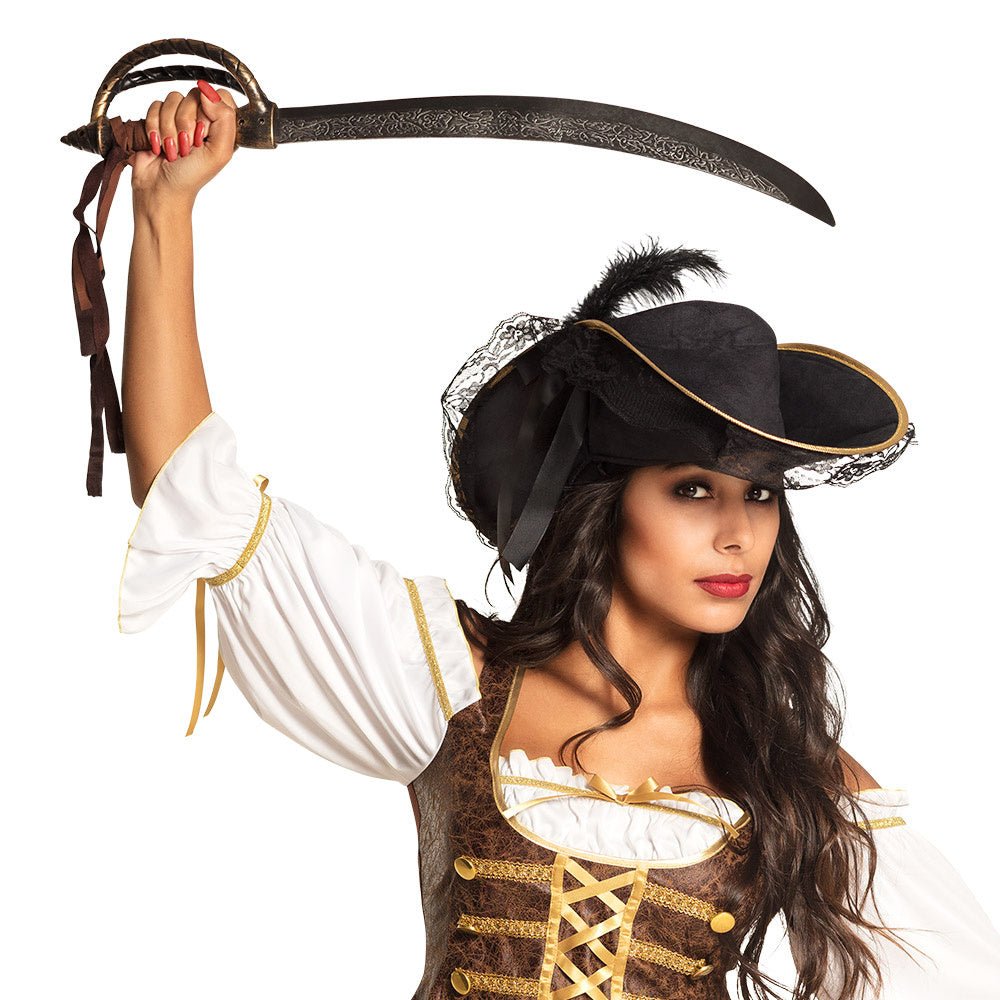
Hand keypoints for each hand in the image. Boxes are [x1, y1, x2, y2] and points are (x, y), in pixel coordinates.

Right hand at [130, 79, 237, 209]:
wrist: (161, 189)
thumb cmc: (191, 177)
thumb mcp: (219, 152)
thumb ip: (224, 119)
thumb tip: (209, 90)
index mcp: (221, 127)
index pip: (221, 96)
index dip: (210, 111)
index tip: (203, 132)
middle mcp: (201, 119)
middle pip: (194, 95)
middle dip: (186, 123)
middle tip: (186, 146)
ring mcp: (178, 117)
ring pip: (172, 99)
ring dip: (169, 128)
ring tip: (172, 149)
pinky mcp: (157, 118)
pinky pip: (154, 105)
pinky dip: (154, 127)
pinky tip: (158, 145)